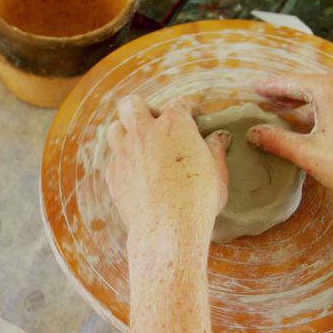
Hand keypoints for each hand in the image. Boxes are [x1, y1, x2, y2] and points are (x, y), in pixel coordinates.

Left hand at [105, 95, 230, 242]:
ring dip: (125, 131)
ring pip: (115, 129)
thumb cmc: (199, 200)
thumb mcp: (217, 173)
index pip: (179, 104)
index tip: (193, 116)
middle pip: (131, 105)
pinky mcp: (113, 175)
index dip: (188, 109)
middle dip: (142, 109)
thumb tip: (219, 138)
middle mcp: (144, 132)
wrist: (168, 229)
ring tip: (138, 144)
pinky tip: (135, 173)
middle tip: (154, 123)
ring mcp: (124, 153)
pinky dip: (123, 162)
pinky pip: (114, 160)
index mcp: (174, 125)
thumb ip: (215, 150)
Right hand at [249, 73, 332, 208]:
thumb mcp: (310, 156)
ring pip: (330, 89)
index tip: (256, 87)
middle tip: (269, 99)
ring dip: (309, 99)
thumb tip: (254, 133)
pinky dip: (330, 103)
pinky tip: (323, 117)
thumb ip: (277, 141)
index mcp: (331, 89)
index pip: (290, 83)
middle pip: (310, 83)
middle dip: (288, 92)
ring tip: (292, 109)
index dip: (270, 87)